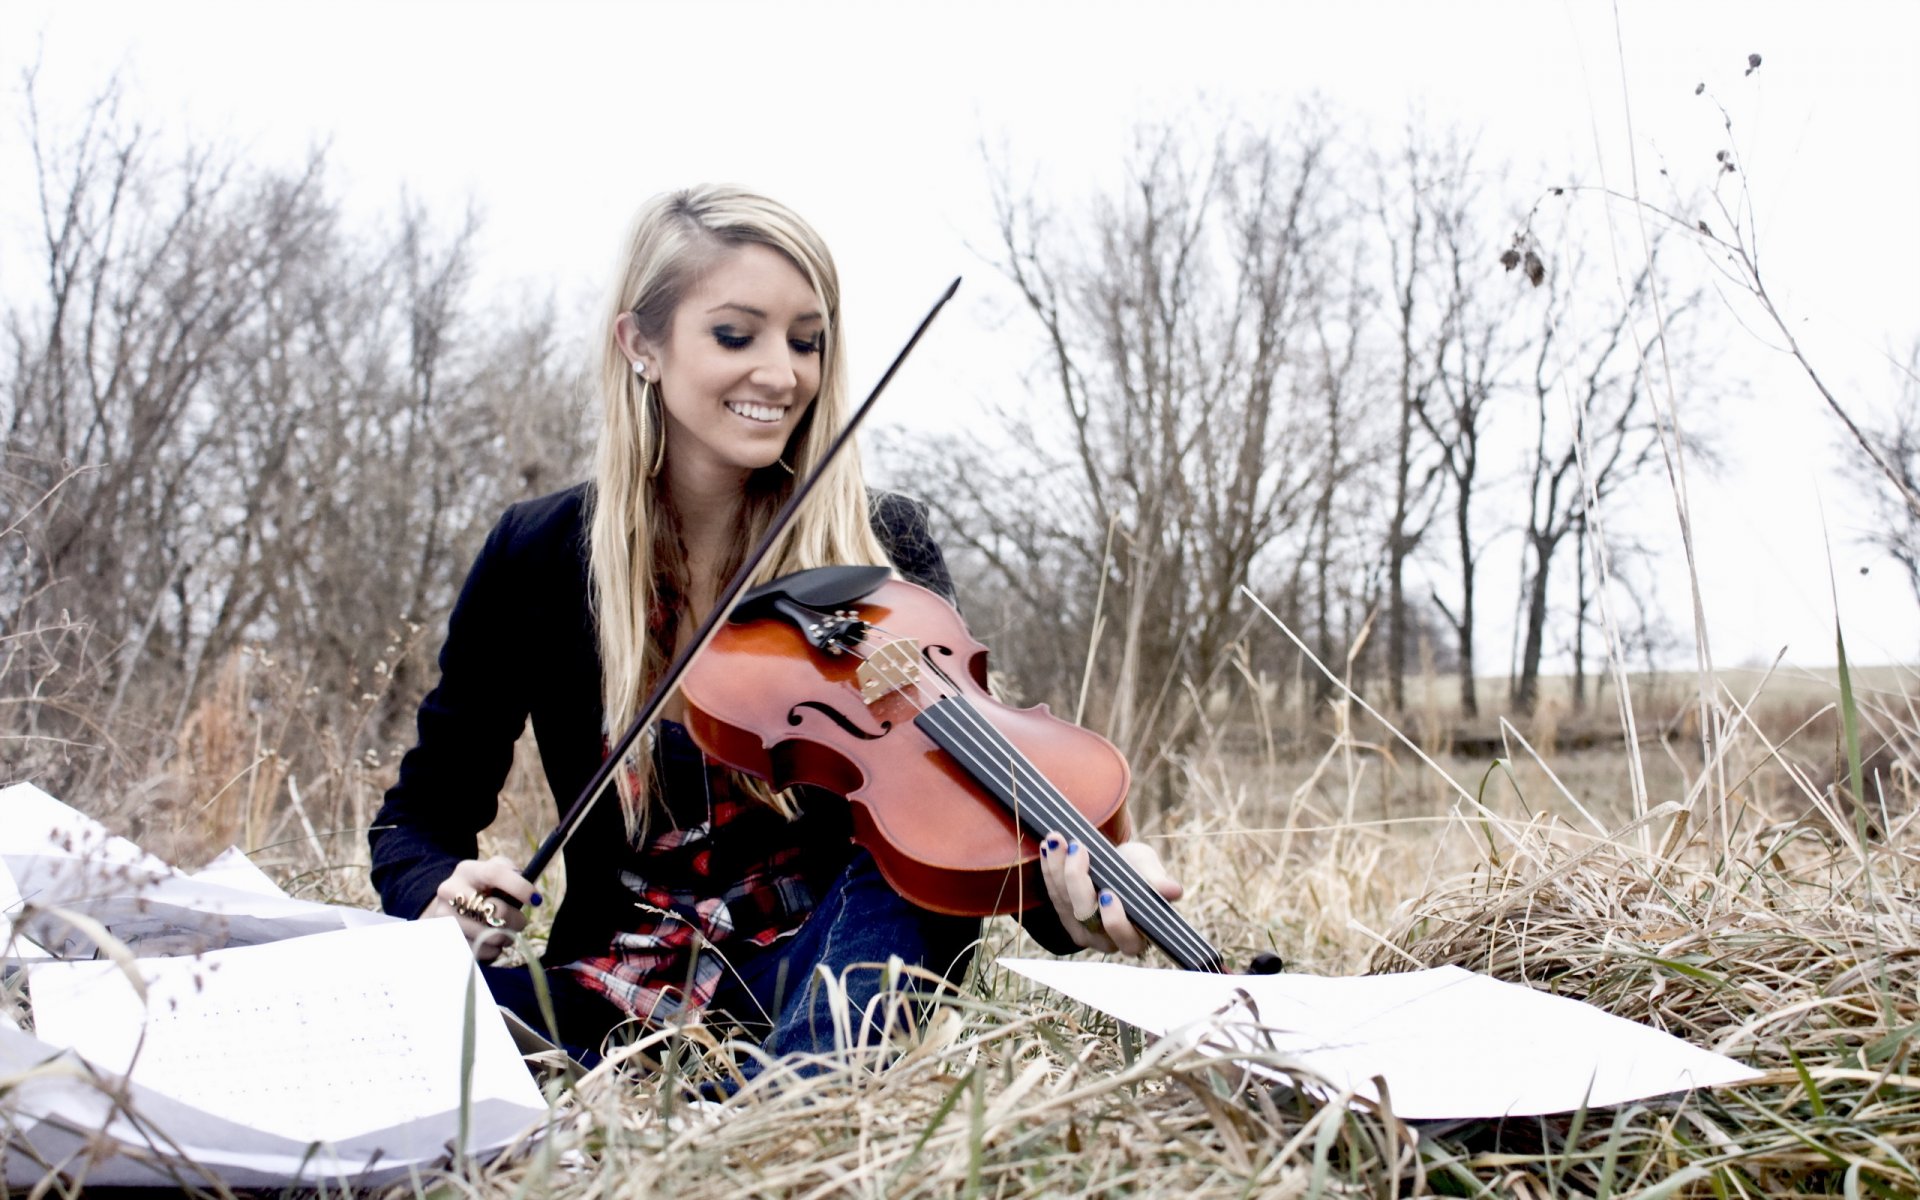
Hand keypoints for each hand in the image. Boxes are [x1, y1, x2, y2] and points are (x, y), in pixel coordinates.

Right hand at [422, 856, 535, 962]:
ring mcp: (444, 916)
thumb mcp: (495, 871)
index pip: (494, 874)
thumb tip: (529, 893)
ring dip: (505, 937)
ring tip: (504, 931)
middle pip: (494, 910)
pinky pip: (479, 951)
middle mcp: (450, 891)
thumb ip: (512, 873)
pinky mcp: (444, 939)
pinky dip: (492, 950)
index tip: (536, 900)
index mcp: (467, 870)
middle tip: (519, 921)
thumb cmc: (482, 889)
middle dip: (516, 920)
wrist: (448, 906)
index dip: (519, 887)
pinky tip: (490, 941)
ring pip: (488, 935)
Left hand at [1037, 832, 1182, 956]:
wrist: (1118, 865)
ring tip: (1057, 839)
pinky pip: (1053, 895)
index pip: (1126, 937)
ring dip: (1058, 868)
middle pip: (1088, 917)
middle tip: (1077, 847)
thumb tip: (1174, 890)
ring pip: (1065, 903)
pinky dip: (1049, 869)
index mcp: (1138, 934)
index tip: (1108, 894)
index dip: (1115, 920)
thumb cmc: (1138, 870)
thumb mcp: (1148, 869)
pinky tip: (1048, 847)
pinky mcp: (1065, 917)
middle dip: (1077, 880)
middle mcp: (1108, 939)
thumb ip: (1157, 880)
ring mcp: (1084, 930)